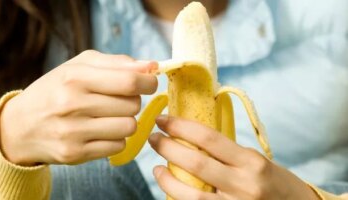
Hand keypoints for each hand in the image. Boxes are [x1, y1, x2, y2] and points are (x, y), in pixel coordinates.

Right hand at [0, 50, 157, 165]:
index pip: (129, 81)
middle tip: (118, 100)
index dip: (148, 82)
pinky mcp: (75, 153)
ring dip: (126, 120)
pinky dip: (116, 138)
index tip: (149, 83)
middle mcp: (72, 104)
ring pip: (130, 127)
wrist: (20, 126)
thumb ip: (117, 63)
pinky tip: (101, 131)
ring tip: (110, 116)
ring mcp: (73, 132)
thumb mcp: (80, 66)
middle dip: (133, 101)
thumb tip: (152, 66)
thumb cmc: (57, 90)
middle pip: (133, 105)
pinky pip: (118, 146)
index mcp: (75, 77)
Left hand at [149, 115, 319, 199]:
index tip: (164, 120)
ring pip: (190, 193)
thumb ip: (228, 154)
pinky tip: (171, 186)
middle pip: (195, 162)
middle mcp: (243, 184)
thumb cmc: (276, 184)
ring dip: (166, 178)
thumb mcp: (257, 162)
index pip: (209, 138)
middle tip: (154, 138)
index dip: (181, 127)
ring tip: (156, 167)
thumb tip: (193, 139)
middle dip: (168, 147)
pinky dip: (178, 196)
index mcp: (251, 162)